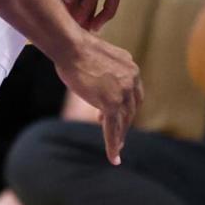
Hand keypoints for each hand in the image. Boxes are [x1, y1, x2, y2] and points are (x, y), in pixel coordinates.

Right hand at [54, 32, 141, 163]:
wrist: (71, 46)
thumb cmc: (77, 46)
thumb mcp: (101, 55)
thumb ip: (107, 68)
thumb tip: (100, 72)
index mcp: (131, 68)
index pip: (133, 93)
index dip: (126, 106)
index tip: (116, 114)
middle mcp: (132, 80)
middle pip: (131, 109)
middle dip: (124, 122)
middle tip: (120, 136)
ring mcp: (123, 93)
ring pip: (123, 121)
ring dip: (120, 136)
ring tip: (117, 149)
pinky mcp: (111, 104)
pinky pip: (113, 129)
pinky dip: (113, 144)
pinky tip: (113, 157)